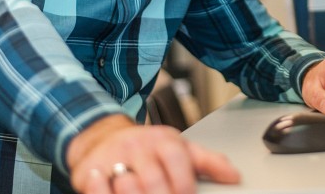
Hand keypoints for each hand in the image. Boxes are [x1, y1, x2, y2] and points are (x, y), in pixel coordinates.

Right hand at [66, 114, 239, 193]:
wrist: (105, 137)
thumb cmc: (148, 148)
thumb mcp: (180, 148)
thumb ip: (208, 162)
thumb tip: (234, 176)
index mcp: (164, 141)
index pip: (178, 160)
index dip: (184, 183)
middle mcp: (138, 147)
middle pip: (154, 180)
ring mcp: (113, 158)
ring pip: (127, 186)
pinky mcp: (90, 171)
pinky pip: (97, 188)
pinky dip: (104, 193)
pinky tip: (113, 193)